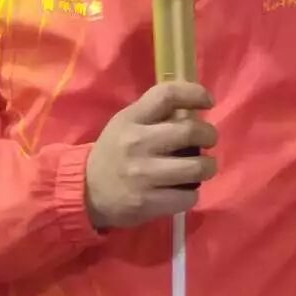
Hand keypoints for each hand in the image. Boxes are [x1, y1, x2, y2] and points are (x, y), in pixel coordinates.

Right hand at [85, 81, 216, 229]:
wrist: (85, 190)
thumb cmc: (114, 151)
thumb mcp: (126, 123)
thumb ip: (155, 114)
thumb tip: (194, 110)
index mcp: (132, 119)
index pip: (167, 95)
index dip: (194, 93)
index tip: (208, 101)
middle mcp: (137, 143)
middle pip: (190, 131)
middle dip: (209, 135)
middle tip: (209, 140)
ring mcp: (143, 175)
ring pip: (196, 167)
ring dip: (208, 167)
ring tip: (204, 167)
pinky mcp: (147, 202)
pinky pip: (188, 196)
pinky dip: (192, 193)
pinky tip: (184, 189)